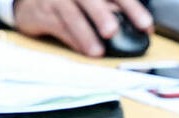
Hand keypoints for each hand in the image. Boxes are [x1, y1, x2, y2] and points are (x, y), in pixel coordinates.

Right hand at [12, 0, 153, 57]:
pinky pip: (59, 27)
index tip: (146, 26)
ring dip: (85, 34)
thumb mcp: (91, 2)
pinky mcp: (42, 13)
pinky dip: (72, 40)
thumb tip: (138, 28)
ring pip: (72, 15)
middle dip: (102, 15)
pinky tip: (82, 50)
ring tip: (96, 51)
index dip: (132, 8)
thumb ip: (112, 9)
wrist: (32, 2)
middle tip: (112, 31)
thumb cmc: (70, 2)